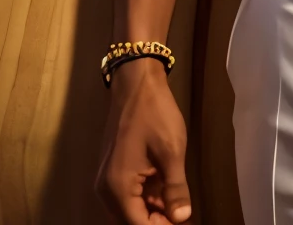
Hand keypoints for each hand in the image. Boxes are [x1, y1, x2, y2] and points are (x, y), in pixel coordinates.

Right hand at [96, 59, 192, 222]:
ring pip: (131, 209)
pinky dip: (148, 198)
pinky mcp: (114, 170)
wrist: (136, 82)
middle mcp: (107, 190)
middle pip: (132, 220)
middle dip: (157, 221)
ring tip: (179, 209)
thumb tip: (182, 219)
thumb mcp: (171, 151)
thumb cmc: (154, 114)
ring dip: (153, 212)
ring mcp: (108, 179)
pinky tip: (168, 196)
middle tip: (184, 218)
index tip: (185, 223)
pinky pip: (130, 194)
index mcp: (118, 188)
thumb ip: (176, 189)